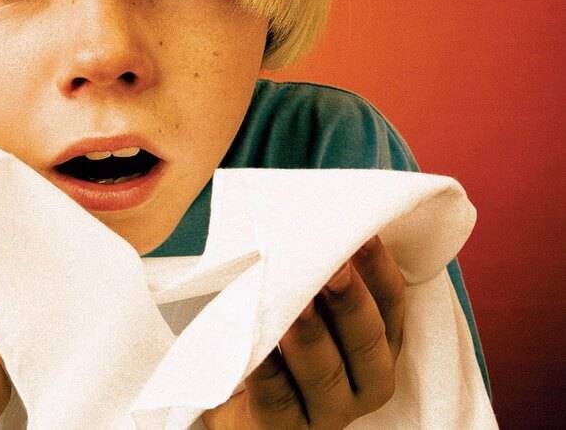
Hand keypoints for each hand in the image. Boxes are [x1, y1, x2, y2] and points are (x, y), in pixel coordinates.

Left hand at [202, 236, 404, 429]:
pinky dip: (267, 369)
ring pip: (325, 372)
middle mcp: (363, 382)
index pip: (391, 305)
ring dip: (309, 336)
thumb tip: (311, 216)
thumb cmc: (276, 339)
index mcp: (377, 346)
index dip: (379, 269)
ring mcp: (328, 412)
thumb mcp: (303, 303)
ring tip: (292, 306)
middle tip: (332, 267)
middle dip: (350, 301)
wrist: (236, 401)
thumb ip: (315, 274)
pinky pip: (277, 398)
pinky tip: (255, 346)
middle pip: (366, 340)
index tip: (363, 233)